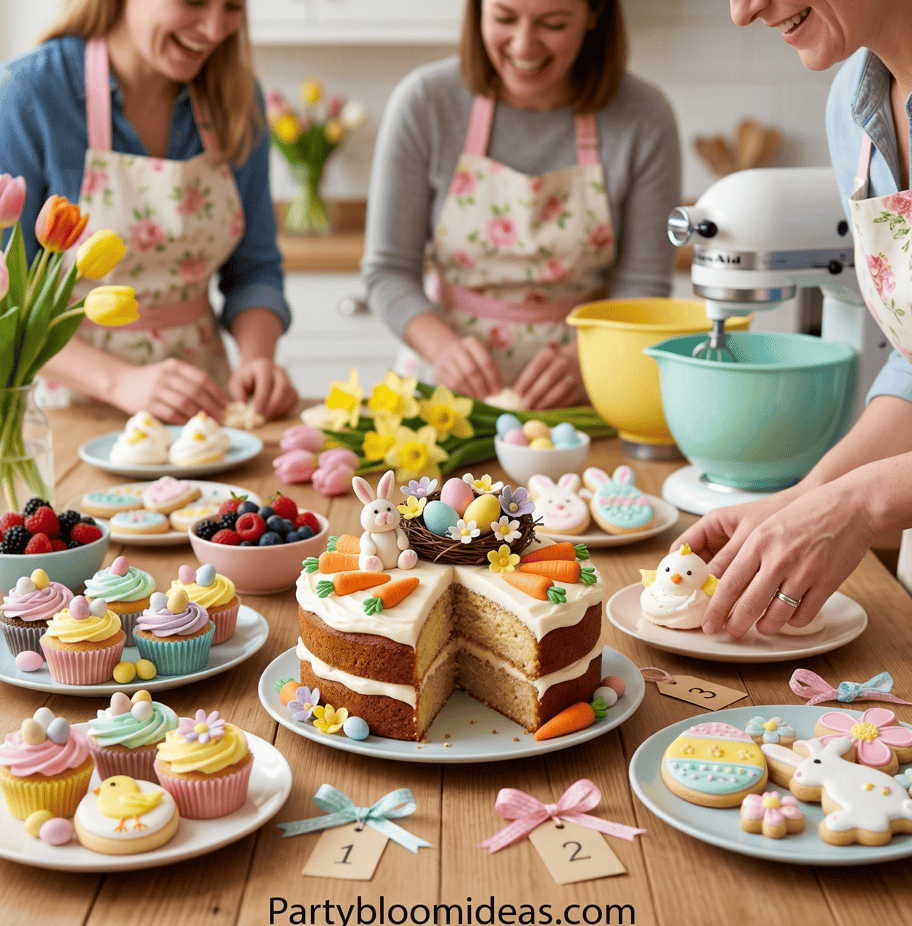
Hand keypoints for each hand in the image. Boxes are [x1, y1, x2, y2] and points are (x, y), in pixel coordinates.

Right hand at [112, 358, 227, 423]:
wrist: (120, 382)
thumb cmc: (151, 380)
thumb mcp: (169, 372)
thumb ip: (188, 381)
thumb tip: (216, 400)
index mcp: (174, 366)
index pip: (202, 378)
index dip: (217, 393)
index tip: (226, 404)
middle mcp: (166, 376)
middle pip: (196, 392)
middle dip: (212, 406)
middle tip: (221, 417)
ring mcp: (156, 390)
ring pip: (185, 404)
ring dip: (200, 415)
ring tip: (209, 422)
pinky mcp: (148, 405)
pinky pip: (171, 414)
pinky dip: (184, 420)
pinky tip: (191, 424)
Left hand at [229, 357, 297, 420]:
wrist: (256, 372)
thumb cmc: (246, 379)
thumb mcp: (236, 383)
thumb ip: (238, 394)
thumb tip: (244, 408)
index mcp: (264, 367)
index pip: (265, 385)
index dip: (261, 400)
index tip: (256, 413)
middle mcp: (279, 372)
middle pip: (282, 389)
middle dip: (273, 406)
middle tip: (262, 419)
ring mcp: (288, 380)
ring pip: (289, 396)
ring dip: (278, 410)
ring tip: (266, 418)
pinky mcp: (292, 390)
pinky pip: (292, 401)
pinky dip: (283, 410)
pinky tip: (272, 414)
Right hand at [435, 336, 501, 399]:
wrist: (446, 352)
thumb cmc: (470, 358)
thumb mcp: (481, 358)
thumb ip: (492, 372)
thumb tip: (499, 391)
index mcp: (472, 343)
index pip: (486, 362)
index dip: (493, 379)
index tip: (497, 391)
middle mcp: (458, 348)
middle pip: (472, 371)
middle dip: (482, 387)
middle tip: (487, 397)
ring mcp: (447, 359)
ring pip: (461, 379)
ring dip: (472, 392)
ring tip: (479, 398)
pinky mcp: (440, 370)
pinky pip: (452, 385)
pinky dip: (463, 393)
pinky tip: (470, 395)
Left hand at [513, 344, 584, 409]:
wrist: (576, 363)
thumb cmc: (549, 366)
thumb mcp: (539, 363)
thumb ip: (528, 375)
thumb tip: (514, 394)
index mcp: (549, 354)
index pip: (535, 369)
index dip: (524, 383)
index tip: (515, 394)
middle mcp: (563, 362)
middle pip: (547, 379)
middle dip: (534, 394)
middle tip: (524, 405)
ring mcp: (573, 375)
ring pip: (558, 390)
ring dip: (545, 402)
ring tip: (534, 410)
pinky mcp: (578, 388)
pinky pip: (566, 399)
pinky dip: (554, 406)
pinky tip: (545, 410)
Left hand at [678, 479, 875, 638]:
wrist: (850, 506)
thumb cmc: (805, 513)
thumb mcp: (766, 526)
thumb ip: (749, 554)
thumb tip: (727, 582)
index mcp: (758, 543)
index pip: (729, 584)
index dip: (717, 609)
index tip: (709, 623)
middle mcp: (778, 560)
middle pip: (749, 605)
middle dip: (735, 625)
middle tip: (730, 633)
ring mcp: (804, 573)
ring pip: (777, 615)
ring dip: (765, 627)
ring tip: (761, 627)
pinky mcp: (826, 583)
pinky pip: (804, 614)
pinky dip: (793, 622)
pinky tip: (789, 618)